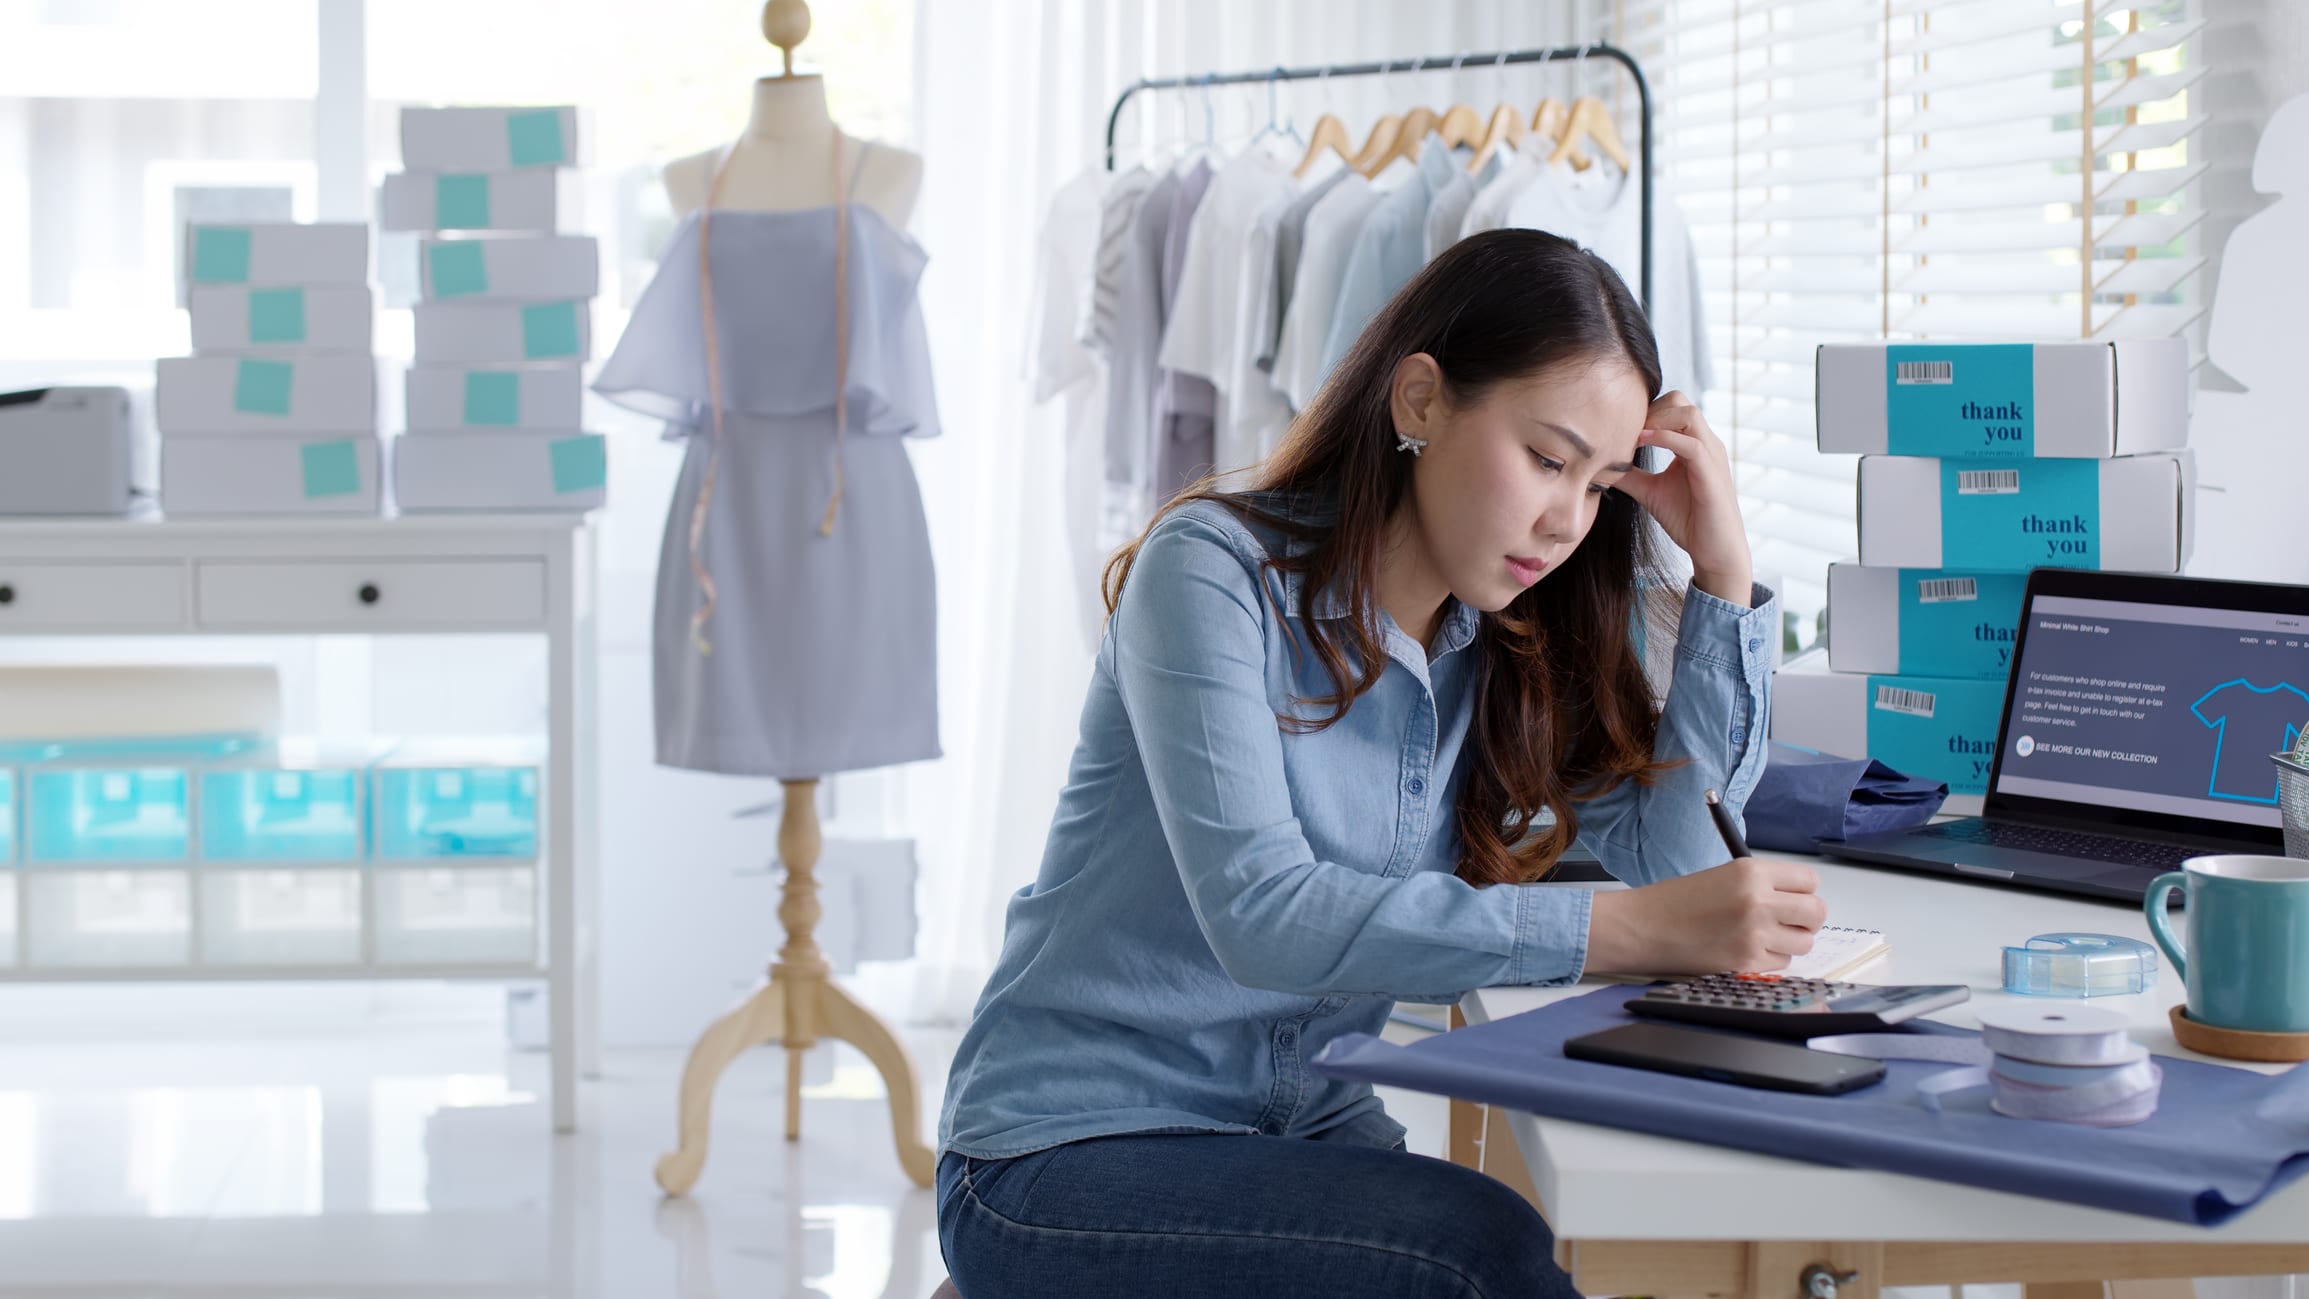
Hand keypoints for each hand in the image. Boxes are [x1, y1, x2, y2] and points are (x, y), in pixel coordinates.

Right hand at [1584, 857, 1826, 975]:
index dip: (1804, 892)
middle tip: (1789, 922)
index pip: (1809, 881)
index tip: (1794, 898)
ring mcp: (1755, 934)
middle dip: (1807, 919)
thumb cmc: (1675, 902)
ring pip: (1803, 942)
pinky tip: (1745, 950)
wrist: (1643, 927)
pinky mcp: (1747, 962)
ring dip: (1789, 942)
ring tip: (1762, 937)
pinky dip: (1769, 960)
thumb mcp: (1723, 876)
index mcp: (1751, 872)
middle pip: (1816, 912)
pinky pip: (1781, 964)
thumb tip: (1797, 900)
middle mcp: (1758, 901)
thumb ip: (1762, 885)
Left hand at [1611, 391, 1753, 604]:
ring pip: (1689, 414)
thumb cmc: (1688, 521)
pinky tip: (1639, 444)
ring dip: (1657, 419)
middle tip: (1624, 429)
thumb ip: (1629, 475)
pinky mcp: (1712, 473)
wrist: (1715, 550)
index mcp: (1694, 444)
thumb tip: (1597, 466)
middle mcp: (1706, 443)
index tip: (1619, 425)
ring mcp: (1712, 456)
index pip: (1672, 406)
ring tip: (1631, 436)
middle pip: (1681, 400)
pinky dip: (1664, 438)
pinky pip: (1692, 444)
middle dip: (1650, 408)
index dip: (1645, 409)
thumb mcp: (1650, 491)